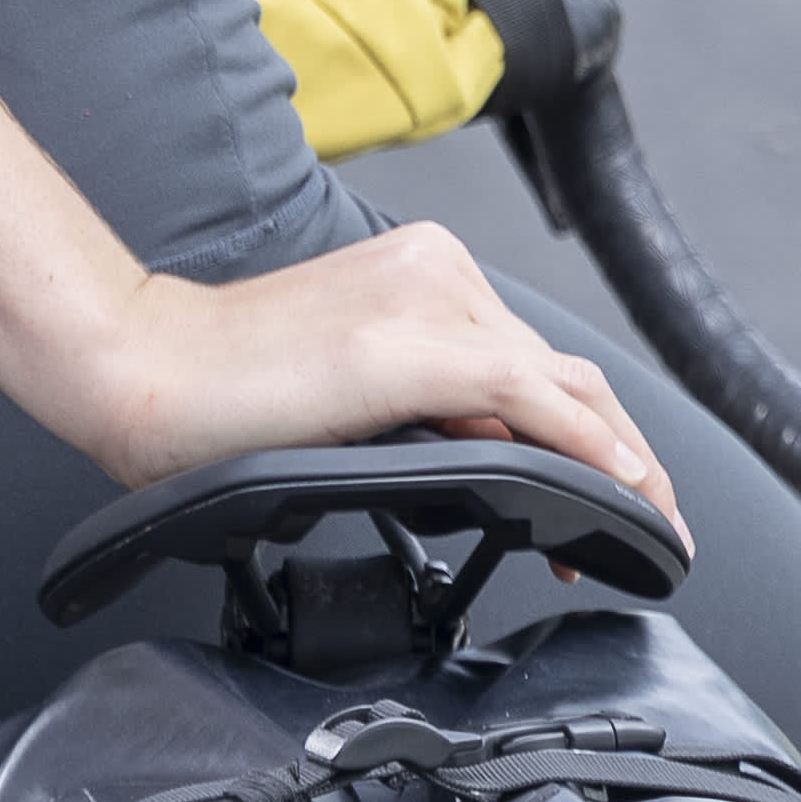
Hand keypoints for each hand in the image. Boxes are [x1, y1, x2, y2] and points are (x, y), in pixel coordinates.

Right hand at [77, 218, 683, 539]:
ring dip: (619, 461)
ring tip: (644, 526)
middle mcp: (434, 271)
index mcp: (417, 272)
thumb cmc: (229, 391)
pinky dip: (587, 443)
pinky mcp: (411, 344)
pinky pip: (530, 396)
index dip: (593, 437)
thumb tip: (502, 450)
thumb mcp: (358, 391)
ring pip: (563, 385)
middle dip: (624, 461)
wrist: (148, 368)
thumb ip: (431, 401)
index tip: (620, 500)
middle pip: (567, 373)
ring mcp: (424, 300)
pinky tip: (619, 485)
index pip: (537, 360)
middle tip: (653, 530)